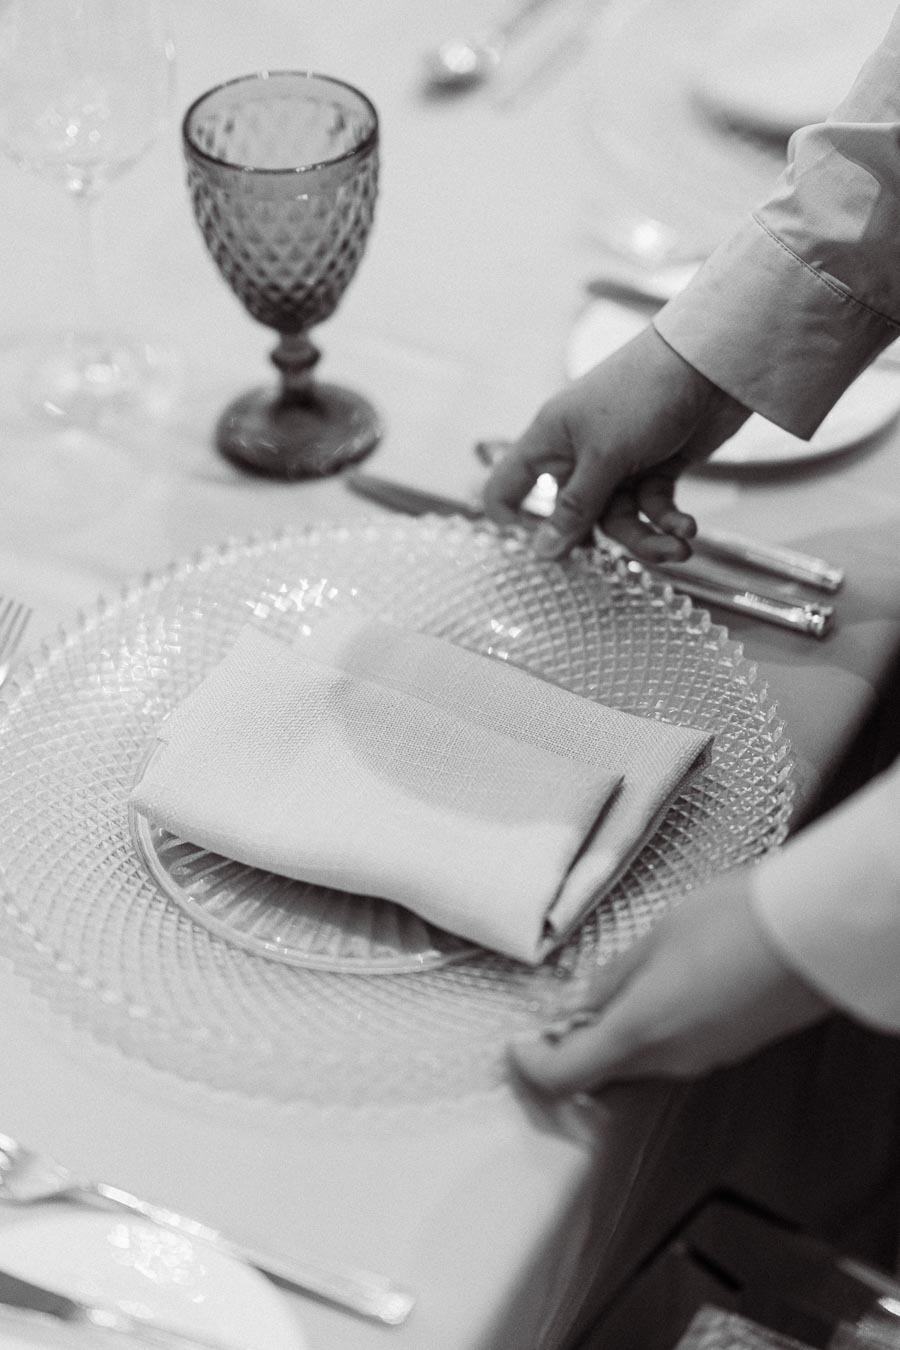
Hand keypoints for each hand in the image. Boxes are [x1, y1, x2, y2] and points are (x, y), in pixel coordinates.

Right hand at [482, 325, 749, 561]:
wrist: (713, 362)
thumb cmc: (643, 396)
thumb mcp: (603, 457)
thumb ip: (575, 508)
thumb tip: (542, 553)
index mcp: (550, 441)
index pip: (508, 486)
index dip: (514, 521)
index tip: (541, 553)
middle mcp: (579, 453)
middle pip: (578, 516)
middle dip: (612, 539)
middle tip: (634, 559)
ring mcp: (618, 461)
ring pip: (621, 517)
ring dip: (650, 537)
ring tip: (679, 547)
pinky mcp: (656, 465)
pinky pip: (651, 506)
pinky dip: (668, 519)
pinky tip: (688, 528)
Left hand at [510, 870, 830, 1094]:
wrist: (809, 933)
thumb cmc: (733, 923)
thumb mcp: (654, 936)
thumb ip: (612, 977)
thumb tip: (581, 1002)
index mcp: (637, 1032)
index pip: (564, 1079)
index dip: (530, 1068)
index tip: (517, 1044)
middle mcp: (668, 1060)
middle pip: (597, 1080)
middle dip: (568, 1055)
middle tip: (552, 1018)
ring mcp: (702, 1060)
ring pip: (634, 1070)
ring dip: (607, 1044)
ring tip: (600, 998)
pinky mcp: (727, 1049)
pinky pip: (670, 1056)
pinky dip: (644, 1037)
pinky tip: (650, 995)